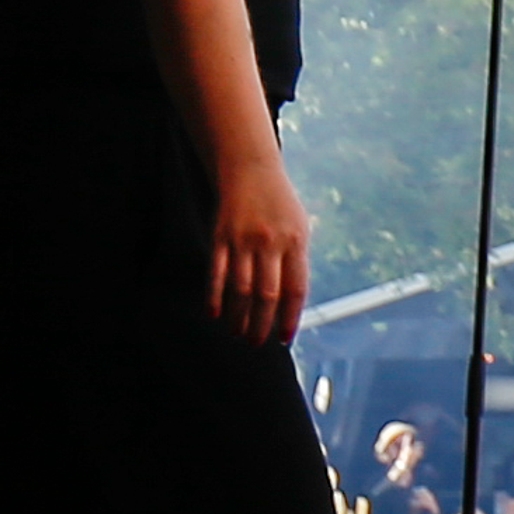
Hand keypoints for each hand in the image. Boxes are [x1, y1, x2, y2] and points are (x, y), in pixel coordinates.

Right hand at [210, 147, 310, 341]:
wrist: (252, 171)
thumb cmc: (280, 206)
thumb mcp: (299, 228)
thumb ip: (296, 263)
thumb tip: (291, 305)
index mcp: (296, 241)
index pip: (295, 289)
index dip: (289, 318)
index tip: (283, 339)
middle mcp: (270, 242)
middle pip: (266, 295)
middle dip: (261, 325)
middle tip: (256, 342)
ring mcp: (243, 240)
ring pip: (240, 289)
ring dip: (238, 317)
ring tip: (238, 333)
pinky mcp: (220, 237)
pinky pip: (216, 273)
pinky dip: (215, 297)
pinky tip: (214, 314)